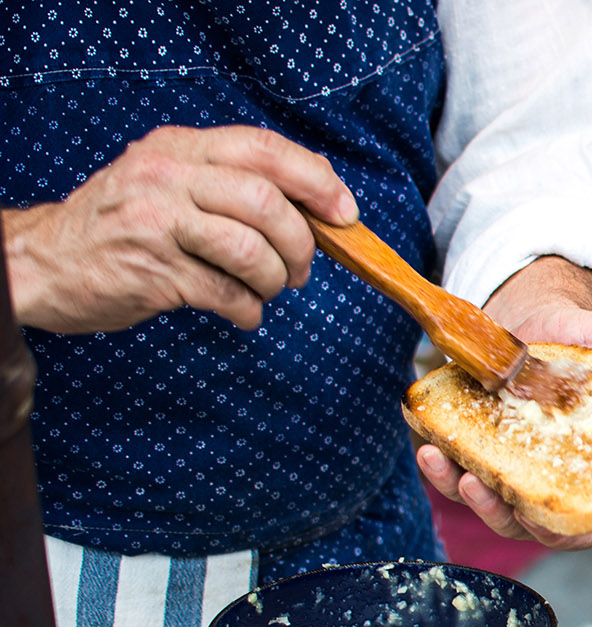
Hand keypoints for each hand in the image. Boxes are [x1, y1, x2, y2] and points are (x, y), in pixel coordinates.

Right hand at [3, 125, 356, 332]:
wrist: (45, 261)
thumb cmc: (125, 224)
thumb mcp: (171, 180)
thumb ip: (232, 178)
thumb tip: (319, 186)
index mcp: (180, 147)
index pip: (264, 149)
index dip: (316, 180)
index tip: (345, 214)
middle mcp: (166, 175)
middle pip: (265, 201)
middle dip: (301, 243)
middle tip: (300, 270)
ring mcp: (155, 222)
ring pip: (249, 249)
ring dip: (274, 279)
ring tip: (267, 290)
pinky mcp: (151, 270)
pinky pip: (224, 292)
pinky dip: (248, 310)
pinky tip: (243, 313)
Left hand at [417, 256, 591, 550]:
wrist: (532, 315)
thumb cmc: (582, 339)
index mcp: (589, 472)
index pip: (581, 525)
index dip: (562, 531)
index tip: (540, 511)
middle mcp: (546, 480)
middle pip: (524, 525)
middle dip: (496, 514)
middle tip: (478, 486)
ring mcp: (505, 471)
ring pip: (483, 505)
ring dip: (458, 492)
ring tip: (443, 459)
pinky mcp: (470, 453)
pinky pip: (451, 475)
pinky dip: (438, 467)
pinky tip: (430, 444)